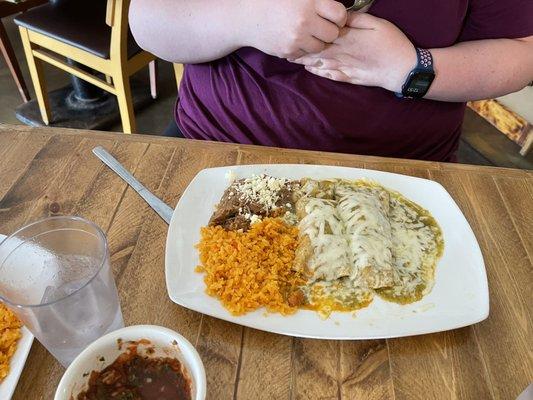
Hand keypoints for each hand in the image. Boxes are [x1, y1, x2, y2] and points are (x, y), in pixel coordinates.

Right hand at [244, 0, 346, 58]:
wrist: (247, 17)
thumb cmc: (273, 1)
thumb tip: (333, 4)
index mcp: (309, 2)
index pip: (339, 15)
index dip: (338, 16)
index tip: (332, 16)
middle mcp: (304, 21)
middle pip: (333, 34)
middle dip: (329, 30)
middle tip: (320, 25)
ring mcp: (296, 39)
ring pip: (320, 47)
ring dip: (317, 41)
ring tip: (307, 32)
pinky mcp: (289, 51)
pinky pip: (305, 53)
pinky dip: (303, 47)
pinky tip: (294, 37)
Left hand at [291, 13, 416, 91]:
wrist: (402, 70)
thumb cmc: (392, 43)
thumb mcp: (377, 23)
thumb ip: (356, 20)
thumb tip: (339, 16)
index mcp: (347, 39)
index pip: (321, 36)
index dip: (306, 35)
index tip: (295, 31)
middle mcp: (342, 54)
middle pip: (316, 52)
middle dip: (300, 50)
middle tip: (286, 48)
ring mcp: (345, 68)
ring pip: (320, 64)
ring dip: (305, 62)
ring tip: (292, 59)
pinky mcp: (349, 78)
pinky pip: (329, 75)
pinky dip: (318, 72)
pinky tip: (310, 70)